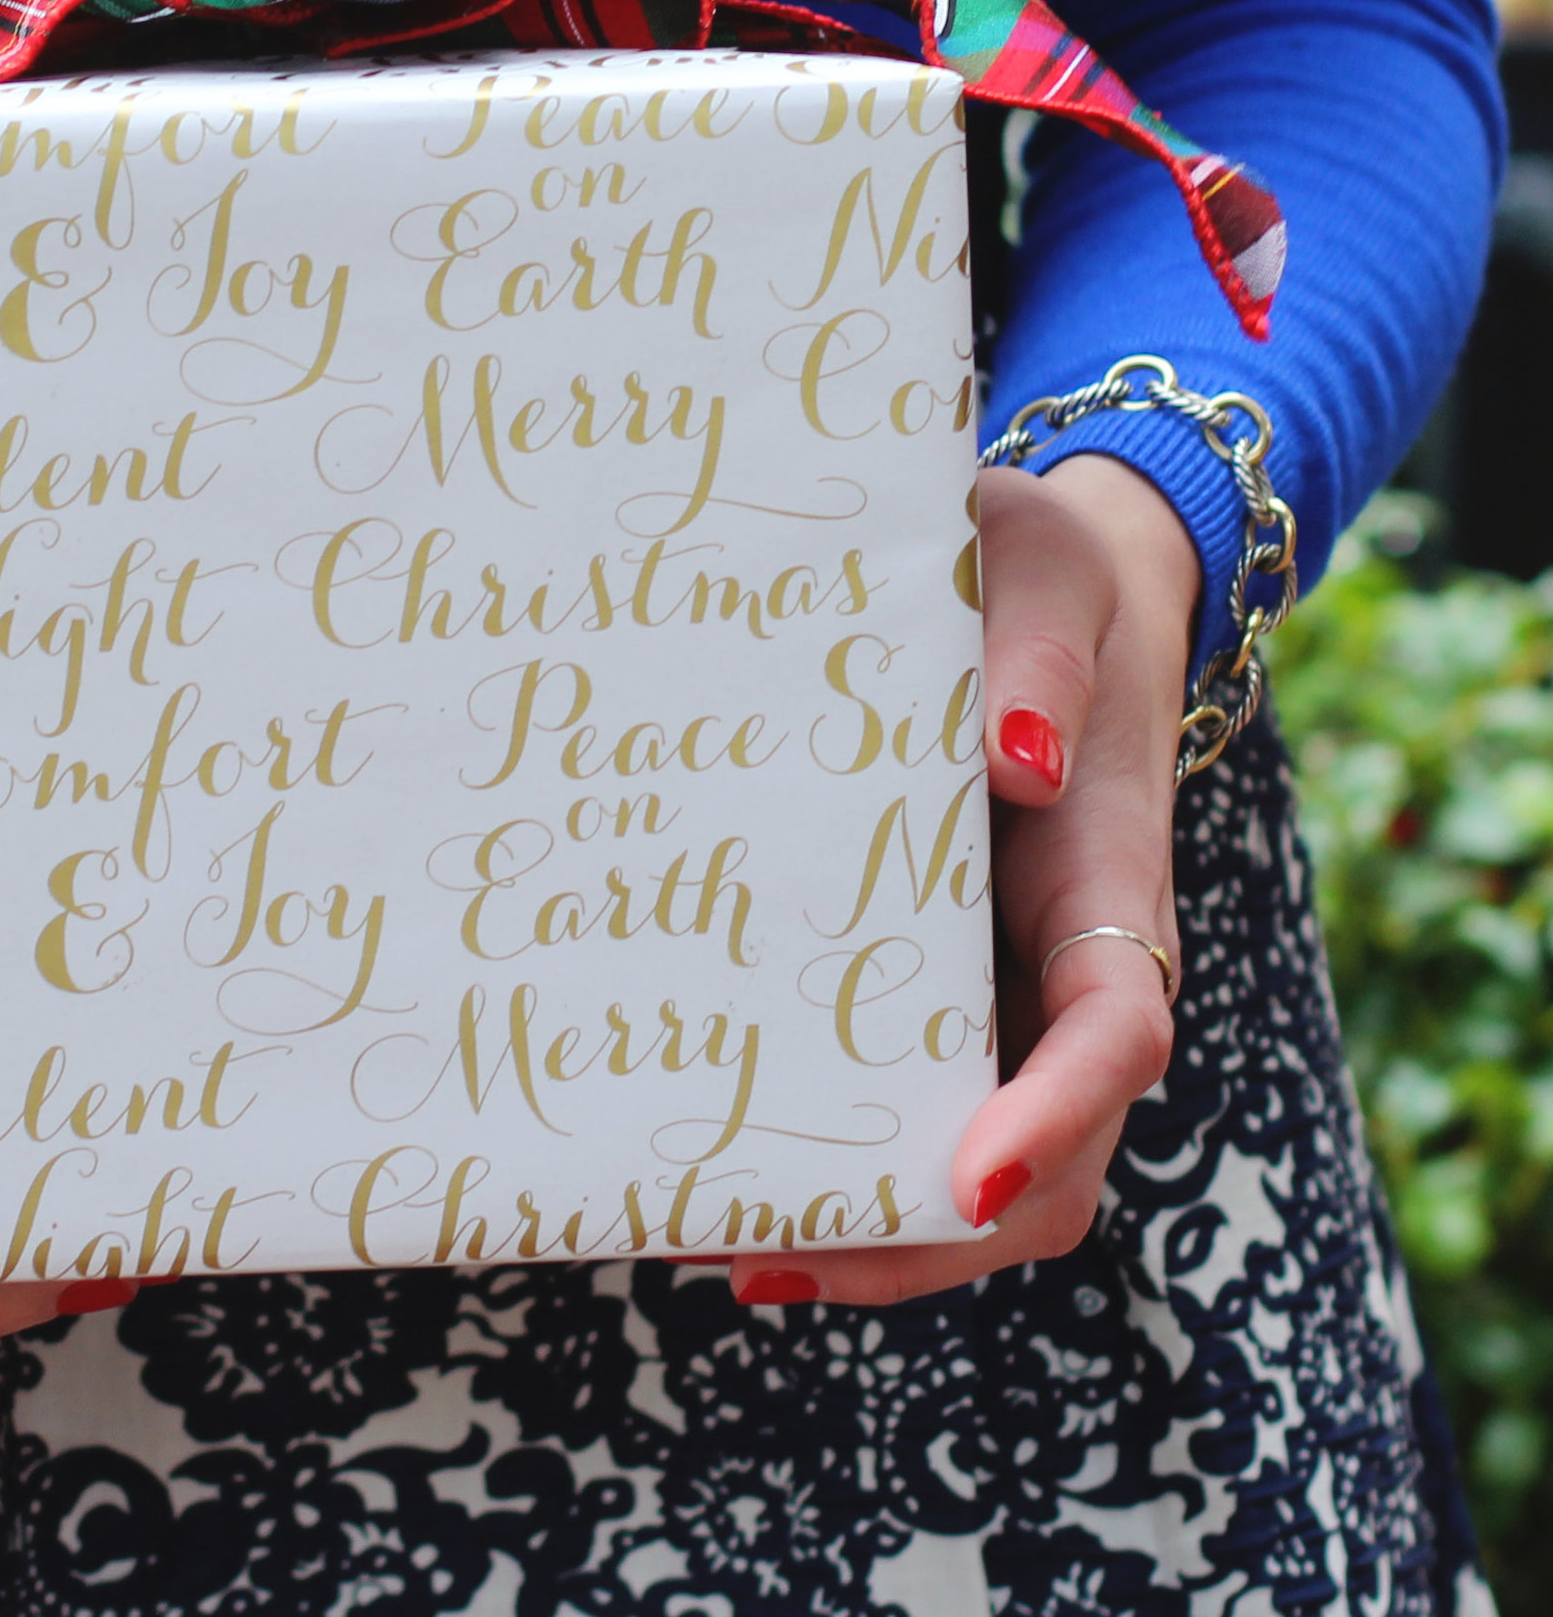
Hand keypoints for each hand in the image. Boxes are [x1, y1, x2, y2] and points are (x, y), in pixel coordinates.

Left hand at [727, 457, 1194, 1309]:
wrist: (1035, 585)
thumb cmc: (1038, 568)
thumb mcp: (1042, 567)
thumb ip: (1038, 644)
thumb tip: (1014, 757)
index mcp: (1108, 889)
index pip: (1115, 1041)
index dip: (1053, 1118)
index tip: (972, 1174)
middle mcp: (1067, 975)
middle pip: (1043, 1164)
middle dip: (923, 1237)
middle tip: (772, 1249)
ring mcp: (999, 998)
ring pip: (962, 1169)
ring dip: (860, 1235)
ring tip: (702, 1237)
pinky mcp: (924, 993)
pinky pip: (891, 1106)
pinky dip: (825, 1167)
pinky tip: (708, 1177)